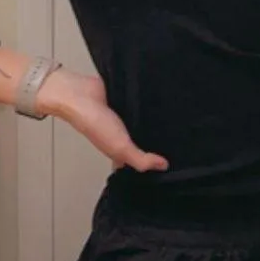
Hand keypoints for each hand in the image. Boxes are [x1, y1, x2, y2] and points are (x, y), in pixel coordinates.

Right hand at [37, 69, 168, 173]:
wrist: (80, 94)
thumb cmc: (94, 122)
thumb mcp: (120, 148)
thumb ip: (141, 160)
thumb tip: (163, 166)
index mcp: (120, 150)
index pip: (138, 161)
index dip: (151, 163)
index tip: (170, 163)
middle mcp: (122, 134)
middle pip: (144, 140)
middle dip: (158, 140)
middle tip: (178, 139)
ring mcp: (123, 117)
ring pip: (144, 122)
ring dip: (154, 119)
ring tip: (176, 118)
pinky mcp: (125, 100)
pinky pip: (140, 104)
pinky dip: (148, 102)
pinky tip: (162, 100)